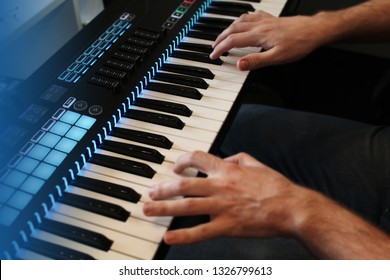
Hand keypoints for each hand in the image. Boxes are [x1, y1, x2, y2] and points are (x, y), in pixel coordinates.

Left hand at [143, 151, 303, 244]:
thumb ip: (237, 158)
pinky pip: (200, 231)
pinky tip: (170, 236)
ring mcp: (221, 206)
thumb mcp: (255, 163)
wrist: (290, 207)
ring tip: (148, 209)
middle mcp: (220, 186)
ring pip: (186, 206)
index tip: (175, 168)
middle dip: (163, 188)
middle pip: (183, 185)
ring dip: (164, 207)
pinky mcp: (227, 225)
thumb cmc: (275, 187)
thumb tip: (225, 158)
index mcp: (226, 169)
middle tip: (150, 192)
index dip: (181, 161)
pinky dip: (183, 235)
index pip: (196, 158)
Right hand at [210, 10, 324, 70]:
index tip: (213, 56)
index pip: (232, 41)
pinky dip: (243, 18)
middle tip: (214, 46)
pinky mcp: (272, 19)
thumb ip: (256, 61)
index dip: (220, 49)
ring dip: (229, 28)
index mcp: (258, 35)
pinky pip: (252, 15)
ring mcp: (265, 21)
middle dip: (220, 38)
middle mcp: (259, 25)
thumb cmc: (299, 44)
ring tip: (224, 35)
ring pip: (241, 20)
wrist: (314, 30)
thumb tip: (238, 65)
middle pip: (233, 29)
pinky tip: (244, 20)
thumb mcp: (277, 58)